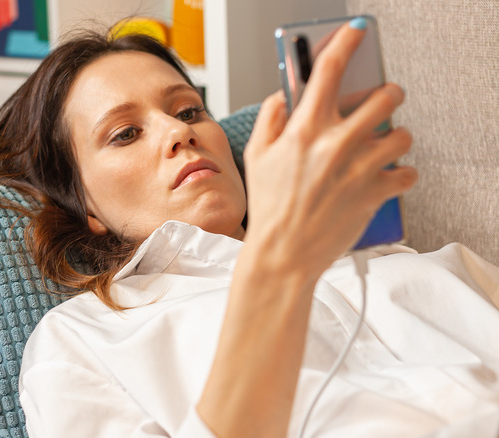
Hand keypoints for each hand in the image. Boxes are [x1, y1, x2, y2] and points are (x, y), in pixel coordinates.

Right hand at [242, 21, 416, 278]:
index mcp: (304, 131)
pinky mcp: (375, 194)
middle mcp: (335, 144)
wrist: (283, 253)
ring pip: (404, 135)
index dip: (345, 44)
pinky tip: (386, 178)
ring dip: (398, 137)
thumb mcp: (256, 157)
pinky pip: (408, 174)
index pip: (328, 72)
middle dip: (389, 93)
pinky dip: (401, 175)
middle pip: (385, 97)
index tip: (356, 33)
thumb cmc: (269, 208)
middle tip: (385, 99)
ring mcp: (358, 169)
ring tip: (385, 145)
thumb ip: (270, 119)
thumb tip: (285, 97)